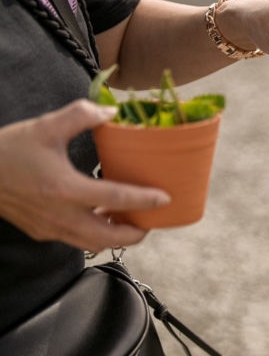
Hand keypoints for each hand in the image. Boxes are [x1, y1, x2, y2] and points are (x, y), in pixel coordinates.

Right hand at [0, 100, 170, 251]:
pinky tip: (101, 215)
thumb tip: (112, 112)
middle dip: (136, 233)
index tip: (165, 199)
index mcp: (64, 189)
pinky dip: (95, 233)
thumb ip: (81, 115)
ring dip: (116, 235)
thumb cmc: (8, 149)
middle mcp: (60, 215)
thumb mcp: (46, 127)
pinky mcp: (42, 232)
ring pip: (93, 243)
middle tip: (152, 220)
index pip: (115, 199)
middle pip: (109, 237)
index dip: (144, 200)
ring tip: (130, 218)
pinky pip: (77, 240)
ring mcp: (50, 228)